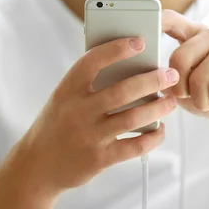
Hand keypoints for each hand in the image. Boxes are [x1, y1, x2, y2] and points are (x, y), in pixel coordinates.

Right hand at [16, 38, 179, 195]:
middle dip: (152, 80)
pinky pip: (135, 146)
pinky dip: (153, 137)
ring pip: (133, 118)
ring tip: (171, 101)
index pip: (92, 62)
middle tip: (170, 74)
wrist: (37, 166)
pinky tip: (160, 129)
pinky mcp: (99, 159)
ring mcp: (89, 136)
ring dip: (158, 108)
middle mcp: (77, 111)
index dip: (116, 49)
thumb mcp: (63, 100)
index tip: (139, 42)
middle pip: (122, 91)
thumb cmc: (56, 126)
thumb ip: (87, 86)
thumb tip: (129, 68)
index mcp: (66, 91)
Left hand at [161, 9, 208, 132]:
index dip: (156, 21)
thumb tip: (151, 76)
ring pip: (199, 79)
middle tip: (192, 96)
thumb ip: (169, 77)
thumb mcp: (186, 86)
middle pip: (179, 58)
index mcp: (195, 35)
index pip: (171, 19)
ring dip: (202, 101)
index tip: (142, 29)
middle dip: (180, 88)